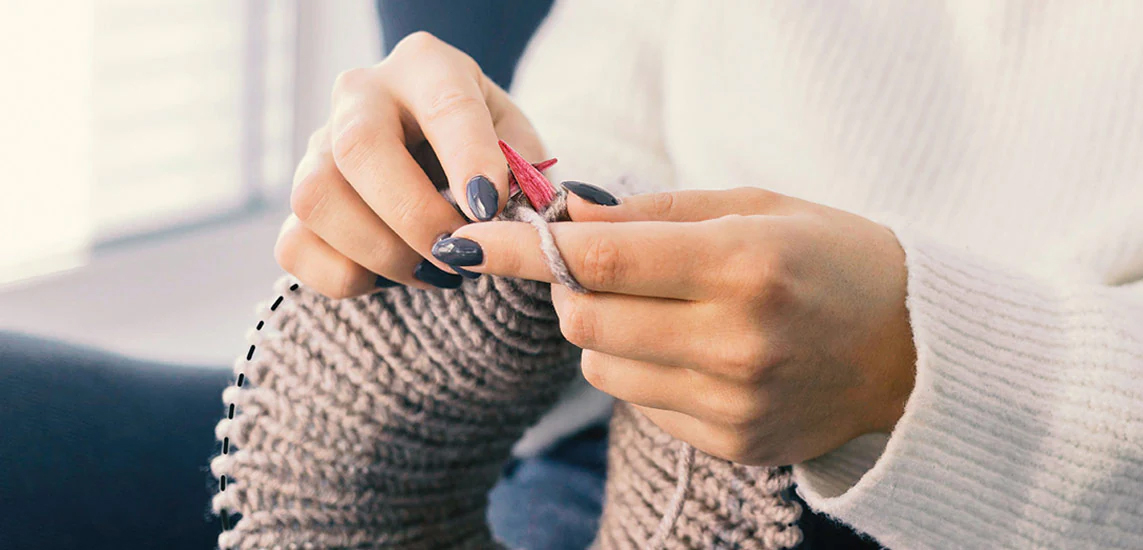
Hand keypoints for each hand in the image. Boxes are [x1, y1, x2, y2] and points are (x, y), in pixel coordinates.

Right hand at [275, 32, 545, 296]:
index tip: (489, 208)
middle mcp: (360, 96)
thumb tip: (497, 218)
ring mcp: (317, 146)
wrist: (445, 162)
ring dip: (382, 253)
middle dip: (414, 216)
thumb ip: (520, 176)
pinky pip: (296, 246)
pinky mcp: (296, 202)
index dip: (467, 158)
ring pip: (317, 199)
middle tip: (458, 254)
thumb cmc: (489, 151)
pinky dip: (347, 276)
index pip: (445, 104)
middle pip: (358, 148)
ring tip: (434, 270)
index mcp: (427, 67)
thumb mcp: (519, 148)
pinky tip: (392, 275)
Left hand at [442, 187, 916, 465]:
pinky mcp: (733, 443)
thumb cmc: (834, 256)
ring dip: (604, 332)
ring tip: (659, 308)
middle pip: (585, 319)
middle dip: (568, 287)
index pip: (600, 259)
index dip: (522, 248)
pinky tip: (693, 349)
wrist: (914, 349)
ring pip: (601, 368)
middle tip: (597, 264)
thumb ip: (655, 213)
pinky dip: (642, 370)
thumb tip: (565, 216)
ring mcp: (735, 401)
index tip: (467, 243)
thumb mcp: (756, 206)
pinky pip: (639, 403)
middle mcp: (737, 340)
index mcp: (745, 264)